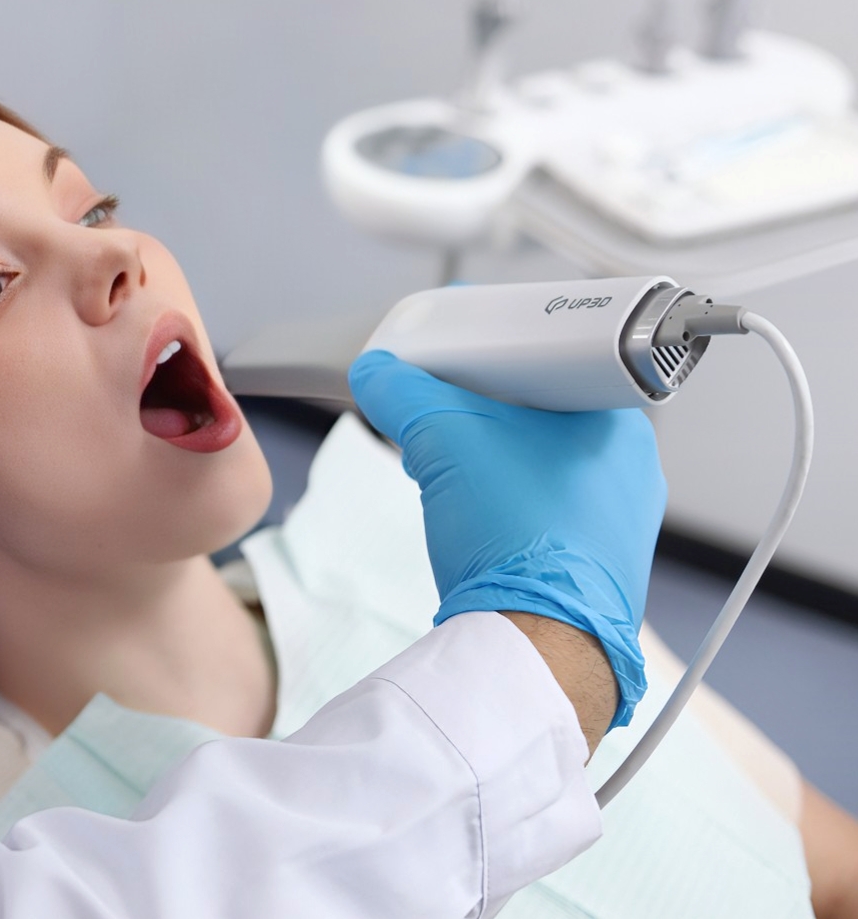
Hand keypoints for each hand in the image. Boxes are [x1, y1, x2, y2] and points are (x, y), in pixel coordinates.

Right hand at [350, 350, 665, 728]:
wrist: (539, 643)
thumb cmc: (518, 538)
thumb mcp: (443, 439)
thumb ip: (402, 394)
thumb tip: (375, 373)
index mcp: (618, 422)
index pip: (548, 367)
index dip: (490, 363)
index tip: (452, 370)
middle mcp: (631, 470)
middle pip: (538, 418)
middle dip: (479, 420)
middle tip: (440, 424)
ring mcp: (618, 523)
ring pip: (539, 468)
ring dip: (490, 468)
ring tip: (452, 481)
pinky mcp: (597, 566)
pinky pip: (543, 516)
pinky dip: (505, 511)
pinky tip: (477, 524)